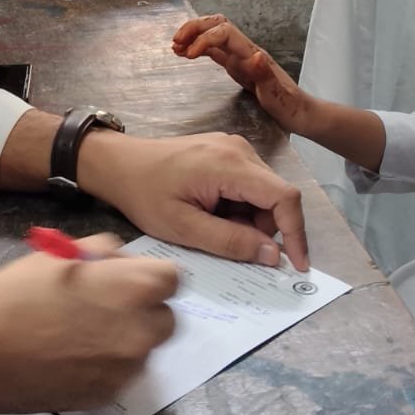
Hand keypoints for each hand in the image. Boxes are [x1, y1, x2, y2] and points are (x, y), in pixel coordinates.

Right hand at [0, 232, 179, 414]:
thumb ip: (101, 252)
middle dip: (142, 310)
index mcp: (132, 288)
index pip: (172, 278)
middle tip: (104, 307)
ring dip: (123, 338)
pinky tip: (69, 357)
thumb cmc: (13, 294)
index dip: (149, 276)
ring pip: (141, 348)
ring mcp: (126, 369)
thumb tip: (119, 261)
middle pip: (164, 317)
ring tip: (79, 333)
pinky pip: (119, 373)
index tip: (127, 281)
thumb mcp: (57, 254)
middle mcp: (139, 330)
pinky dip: (104, 365)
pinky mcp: (107, 395)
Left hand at [78, 130, 308, 269]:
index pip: (285, 197)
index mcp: (231, 164)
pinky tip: (211, 215)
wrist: (118, 164)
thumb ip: (231, 242)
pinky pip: (248, 186)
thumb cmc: (144, 193)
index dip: (297, 233)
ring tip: (211, 227)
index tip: (296, 265)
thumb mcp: (184, 228)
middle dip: (265, 229)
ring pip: (263, 193)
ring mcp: (233, 148)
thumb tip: (273, 255)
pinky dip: (239, 209)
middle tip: (233, 247)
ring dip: (249, 220)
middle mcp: (239, 149)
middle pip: (276, 196)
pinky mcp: (226, 153)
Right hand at [171, 15, 320, 137]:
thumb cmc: (290, 106)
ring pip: (214, 34)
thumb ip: (266, 76)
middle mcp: (245, 51)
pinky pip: (214, 50)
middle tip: (175, 42)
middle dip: (194, 28)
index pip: (224, 33)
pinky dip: (198, 48)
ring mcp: (240, 57)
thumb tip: (255, 55)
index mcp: (253, 55)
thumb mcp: (278, 96)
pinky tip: (186, 55)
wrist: (300, 113)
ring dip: (193, 35)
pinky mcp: (237, 66)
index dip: (204, 39)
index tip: (188, 55)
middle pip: (217, 25)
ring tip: (175, 47)